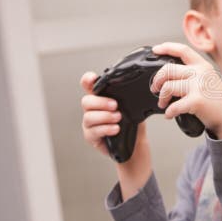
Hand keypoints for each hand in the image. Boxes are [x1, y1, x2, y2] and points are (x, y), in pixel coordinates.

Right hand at [80, 72, 151, 198]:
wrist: (135, 142)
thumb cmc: (132, 122)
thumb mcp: (133, 106)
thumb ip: (128, 97)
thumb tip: (135, 88)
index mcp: (100, 98)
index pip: (88, 85)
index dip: (87, 80)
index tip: (93, 78)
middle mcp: (92, 109)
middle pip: (86, 101)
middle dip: (101, 102)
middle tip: (116, 105)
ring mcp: (90, 123)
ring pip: (89, 117)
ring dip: (105, 116)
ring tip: (118, 118)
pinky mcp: (91, 136)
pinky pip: (93, 131)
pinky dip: (105, 129)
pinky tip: (116, 129)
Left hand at [150, 42, 221, 139]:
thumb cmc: (218, 101)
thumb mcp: (208, 80)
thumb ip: (193, 74)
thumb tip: (168, 77)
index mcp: (203, 66)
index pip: (182, 50)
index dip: (167, 47)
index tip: (156, 49)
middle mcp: (200, 73)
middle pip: (168, 69)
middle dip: (157, 80)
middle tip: (155, 89)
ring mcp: (199, 86)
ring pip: (168, 87)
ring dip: (161, 98)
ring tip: (163, 104)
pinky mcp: (197, 101)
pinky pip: (173, 106)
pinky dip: (168, 112)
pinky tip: (170, 115)